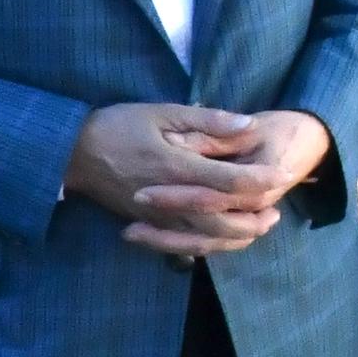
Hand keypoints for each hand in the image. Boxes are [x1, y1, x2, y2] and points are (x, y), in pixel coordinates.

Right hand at [68, 102, 321, 259]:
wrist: (73, 155)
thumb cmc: (117, 126)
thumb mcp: (162, 112)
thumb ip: (208, 120)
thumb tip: (248, 125)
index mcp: (177, 166)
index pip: (230, 180)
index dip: (261, 179)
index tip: (284, 173)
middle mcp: (171, 199)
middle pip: (225, 220)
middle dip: (255, 218)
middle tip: (277, 210)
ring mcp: (160, 216)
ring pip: (207, 238)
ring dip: (238, 237)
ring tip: (258, 227)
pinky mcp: (150, 225)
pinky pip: (186, 244)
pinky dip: (211, 245)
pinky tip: (225, 239)